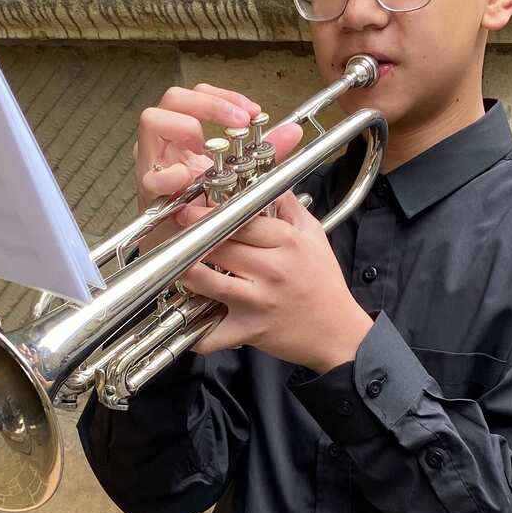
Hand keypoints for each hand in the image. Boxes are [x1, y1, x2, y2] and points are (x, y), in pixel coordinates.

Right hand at [132, 82, 301, 256]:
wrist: (182, 245)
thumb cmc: (203, 206)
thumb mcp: (237, 173)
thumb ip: (264, 152)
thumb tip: (294, 131)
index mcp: (185, 134)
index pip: (198, 94)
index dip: (224, 96)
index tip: (251, 112)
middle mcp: (165, 142)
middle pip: (173, 98)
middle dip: (209, 104)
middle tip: (239, 122)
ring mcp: (152, 162)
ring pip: (151, 121)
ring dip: (183, 125)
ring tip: (205, 142)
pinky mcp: (148, 192)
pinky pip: (150, 175)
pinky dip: (169, 175)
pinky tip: (188, 179)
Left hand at [175, 190, 374, 370]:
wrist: (338, 332)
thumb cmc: (323, 282)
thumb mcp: (314, 235)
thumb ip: (288, 206)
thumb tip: (265, 178)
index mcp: (288, 242)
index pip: (242, 217)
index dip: (211, 210)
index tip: (192, 205)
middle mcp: (271, 269)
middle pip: (218, 244)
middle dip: (191, 234)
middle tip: (176, 229)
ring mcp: (257, 301)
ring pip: (207, 281)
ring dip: (184, 272)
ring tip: (173, 265)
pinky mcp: (249, 330)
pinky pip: (213, 334)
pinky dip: (195, 333)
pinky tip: (184, 322)